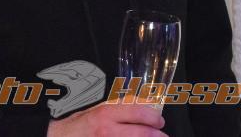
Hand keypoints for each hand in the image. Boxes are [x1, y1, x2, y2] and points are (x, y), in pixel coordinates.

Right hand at [46, 102, 165, 136]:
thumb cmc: (79, 125)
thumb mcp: (98, 110)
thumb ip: (119, 108)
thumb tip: (142, 106)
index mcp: (106, 114)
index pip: (137, 111)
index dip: (152, 116)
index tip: (159, 119)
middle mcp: (107, 131)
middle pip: (141, 133)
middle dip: (156, 135)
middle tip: (161, 134)